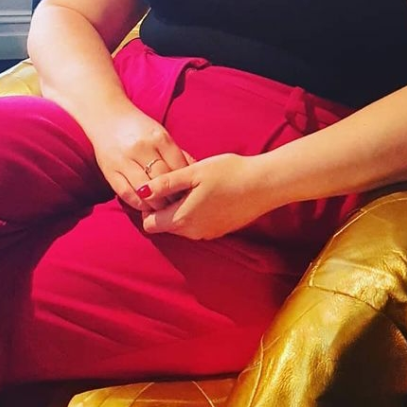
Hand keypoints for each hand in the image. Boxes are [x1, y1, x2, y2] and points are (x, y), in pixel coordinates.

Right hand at [89, 107, 193, 213]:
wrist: (106, 116)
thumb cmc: (139, 128)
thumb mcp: (160, 134)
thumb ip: (177, 153)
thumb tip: (196, 173)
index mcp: (158, 137)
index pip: (178, 166)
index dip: (185, 183)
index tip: (191, 193)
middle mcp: (140, 148)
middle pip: (162, 179)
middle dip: (173, 196)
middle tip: (181, 206)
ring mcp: (123, 160)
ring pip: (145, 190)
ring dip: (157, 204)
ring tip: (165, 211)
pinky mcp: (109, 171)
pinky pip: (127, 194)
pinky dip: (139, 204)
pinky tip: (147, 207)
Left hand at [138, 153, 273, 240]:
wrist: (265, 184)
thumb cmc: (229, 173)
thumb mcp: (194, 172)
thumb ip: (166, 183)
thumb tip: (141, 191)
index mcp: (182, 218)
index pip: (149, 224)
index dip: (149, 206)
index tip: (159, 187)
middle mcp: (193, 233)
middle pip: (165, 225)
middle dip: (165, 206)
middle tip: (178, 182)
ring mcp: (208, 234)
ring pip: (182, 225)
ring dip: (182, 208)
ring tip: (195, 185)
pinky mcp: (220, 231)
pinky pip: (198, 225)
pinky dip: (197, 212)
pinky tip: (210, 193)